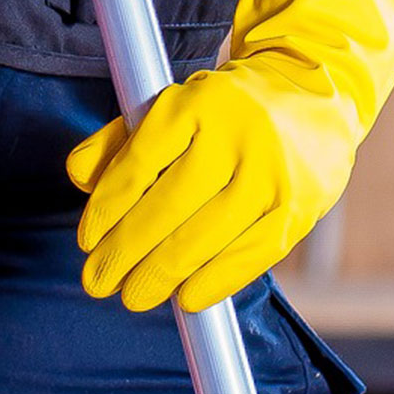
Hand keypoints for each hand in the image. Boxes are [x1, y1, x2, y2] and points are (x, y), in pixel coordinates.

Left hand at [66, 58, 361, 312]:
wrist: (314, 94)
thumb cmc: (224, 111)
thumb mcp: (173, 107)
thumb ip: (121, 140)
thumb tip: (80, 176)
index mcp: (195, 104)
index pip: (139, 164)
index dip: (107, 209)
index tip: (87, 241)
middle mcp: (235, 136)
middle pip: (168, 207)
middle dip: (125, 252)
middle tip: (98, 282)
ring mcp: (271, 174)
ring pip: (205, 237)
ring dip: (161, 274)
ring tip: (134, 295)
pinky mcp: (298, 208)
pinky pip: (250, 256)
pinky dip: (214, 282)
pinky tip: (186, 299)